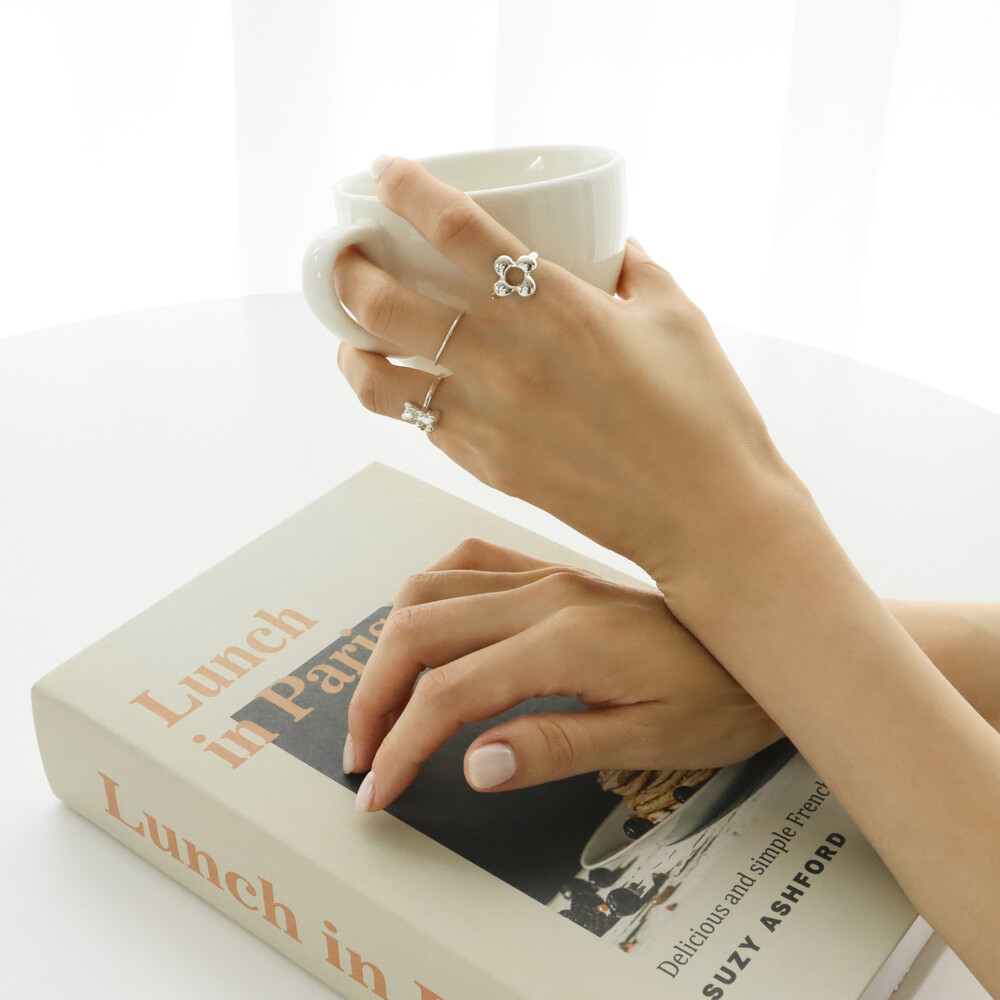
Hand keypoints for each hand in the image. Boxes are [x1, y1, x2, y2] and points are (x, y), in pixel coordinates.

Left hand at [335, 156, 802, 593]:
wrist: (705, 513)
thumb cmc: (703, 412)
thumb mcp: (676, 316)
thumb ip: (635, 268)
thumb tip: (613, 246)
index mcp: (554, 305)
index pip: (454, 229)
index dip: (406, 189)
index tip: (385, 171)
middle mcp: (505, 358)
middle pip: (382, 303)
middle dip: (344, 268)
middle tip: (345, 254)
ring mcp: (487, 419)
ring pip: (375, 379)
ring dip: (350, 347)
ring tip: (354, 334)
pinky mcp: (486, 466)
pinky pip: (419, 426)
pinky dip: (404, 398)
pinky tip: (416, 387)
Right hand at [345, 539, 780, 811]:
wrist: (760, 643)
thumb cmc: (719, 699)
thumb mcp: (649, 741)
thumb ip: (556, 747)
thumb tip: (475, 764)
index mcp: (565, 642)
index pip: (450, 693)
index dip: (402, 746)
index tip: (380, 792)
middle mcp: (544, 596)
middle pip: (418, 631)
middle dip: (373, 696)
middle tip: (362, 754)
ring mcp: (545, 576)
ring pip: (429, 589)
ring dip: (388, 646)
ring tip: (379, 702)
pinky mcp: (551, 571)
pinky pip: (466, 561)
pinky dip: (426, 594)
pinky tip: (422, 628)